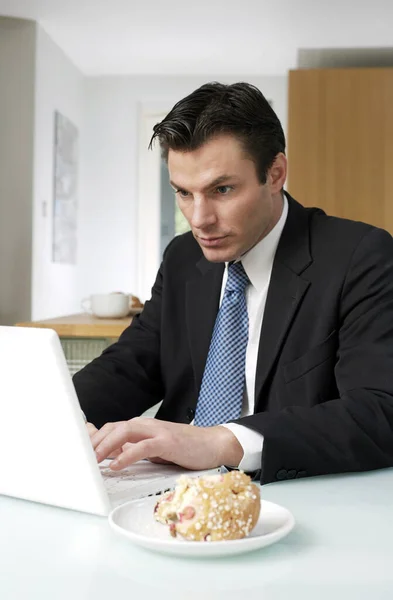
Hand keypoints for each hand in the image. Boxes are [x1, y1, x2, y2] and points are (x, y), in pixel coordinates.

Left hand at [91, 417, 243, 470]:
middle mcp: (147, 425)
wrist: (213, 444)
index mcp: (143, 428)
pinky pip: (142, 446)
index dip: (94, 437)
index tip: (78, 449)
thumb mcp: (155, 449)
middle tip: (81, 456)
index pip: (112, 428)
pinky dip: (126, 455)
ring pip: (125, 431)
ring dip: (106, 445)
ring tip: (93, 459)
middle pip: (114, 427)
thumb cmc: (184, 449)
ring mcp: (157, 431)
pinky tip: (116, 465)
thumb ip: (134, 450)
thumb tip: (112, 456)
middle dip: (95, 441)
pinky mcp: (167, 442)